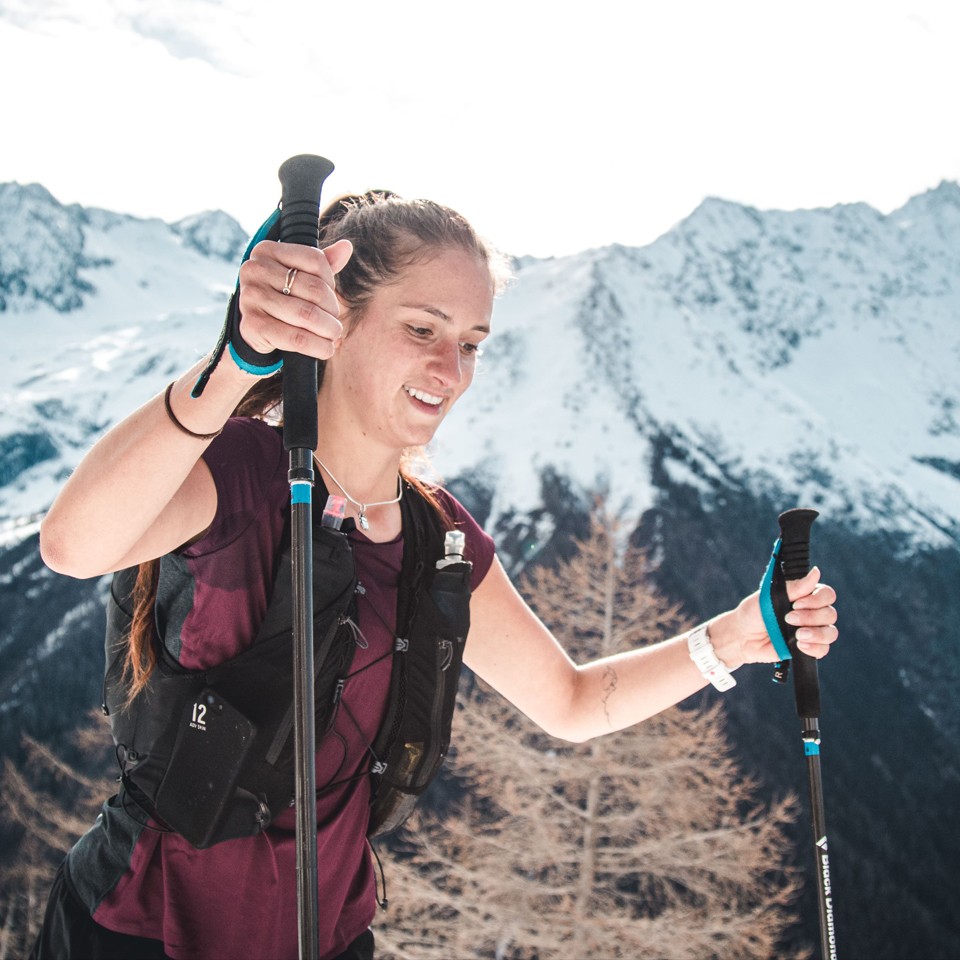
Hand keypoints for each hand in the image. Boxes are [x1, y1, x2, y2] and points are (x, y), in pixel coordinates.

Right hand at [237, 238, 352, 359]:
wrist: (256, 333)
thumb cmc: (284, 299)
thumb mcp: (301, 277)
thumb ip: (323, 262)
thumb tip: (346, 246)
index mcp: (266, 251)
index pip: (315, 260)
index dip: (330, 282)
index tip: (329, 297)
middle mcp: (254, 270)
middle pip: (315, 289)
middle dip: (332, 310)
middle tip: (335, 322)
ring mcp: (251, 297)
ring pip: (308, 314)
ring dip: (329, 330)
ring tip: (334, 335)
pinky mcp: (252, 326)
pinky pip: (297, 338)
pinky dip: (318, 346)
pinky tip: (326, 348)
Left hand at [715, 567, 838, 667]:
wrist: (741, 637)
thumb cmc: (753, 612)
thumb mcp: (770, 596)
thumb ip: (795, 587)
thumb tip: (816, 572)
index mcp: (804, 596)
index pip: (827, 594)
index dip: (816, 600)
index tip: (796, 603)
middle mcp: (812, 613)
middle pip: (830, 614)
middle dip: (810, 617)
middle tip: (788, 619)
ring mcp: (811, 631)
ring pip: (831, 632)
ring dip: (816, 634)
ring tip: (797, 636)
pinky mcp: (807, 648)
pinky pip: (823, 649)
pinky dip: (814, 648)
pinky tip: (799, 645)